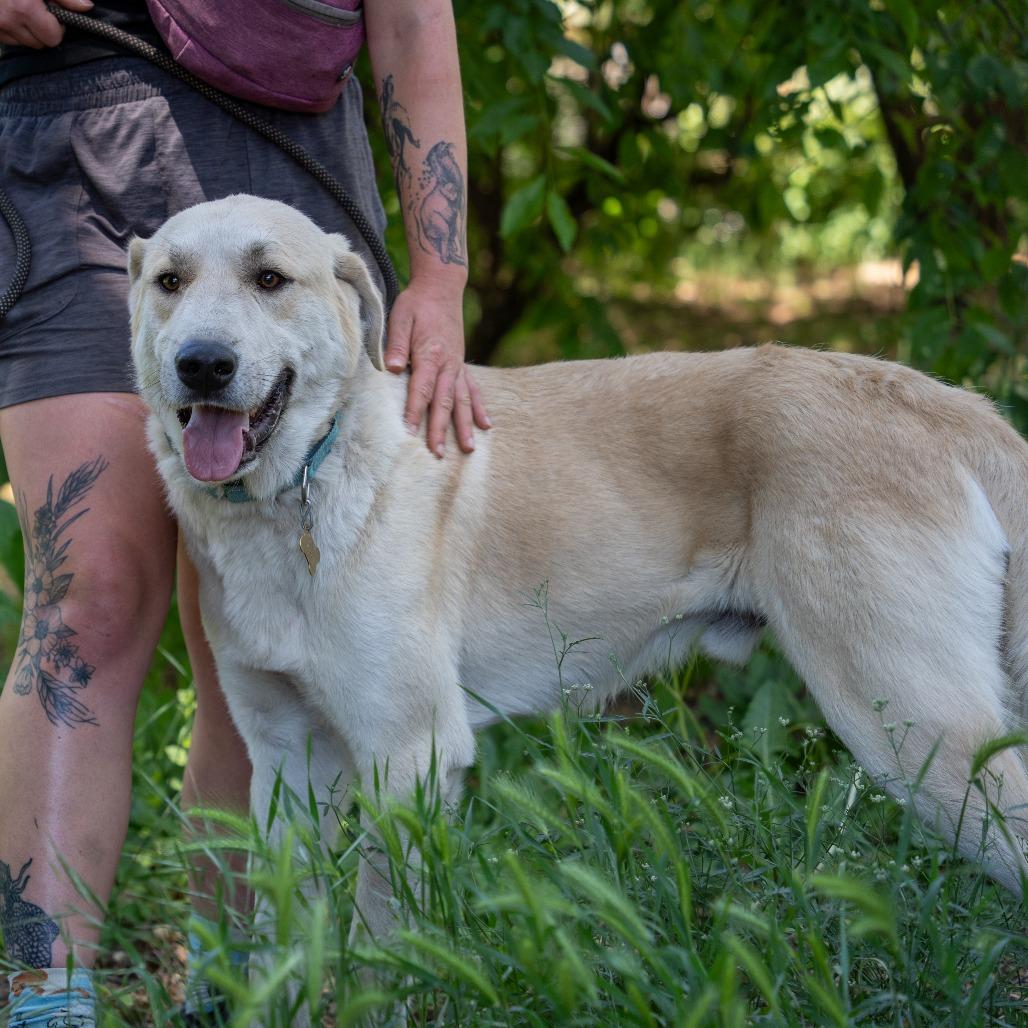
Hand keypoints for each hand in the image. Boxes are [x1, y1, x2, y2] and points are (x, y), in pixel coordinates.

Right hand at [0, 0, 93, 46]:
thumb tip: (87, 7)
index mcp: (24, 9)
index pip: (53, 38)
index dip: (57, 27)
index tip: (52, 15)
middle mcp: (9, 21)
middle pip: (40, 44)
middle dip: (42, 30)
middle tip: (36, 11)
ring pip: (23, 43)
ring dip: (26, 31)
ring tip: (20, 9)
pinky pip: (7, 39)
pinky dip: (11, 29)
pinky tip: (8, 12)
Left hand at [384, 278, 489, 457]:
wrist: (441, 288)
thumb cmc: (416, 304)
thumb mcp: (400, 317)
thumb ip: (396, 343)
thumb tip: (392, 367)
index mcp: (430, 354)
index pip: (421, 389)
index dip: (415, 411)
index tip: (411, 432)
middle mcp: (448, 364)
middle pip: (444, 402)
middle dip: (441, 429)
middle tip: (438, 453)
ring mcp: (458, 366)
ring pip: (462, 401)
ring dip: (464, 426)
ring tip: (468, 449)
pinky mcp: (461, 365)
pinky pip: (473, 390)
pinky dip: (479, 408)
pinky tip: (486, 426)